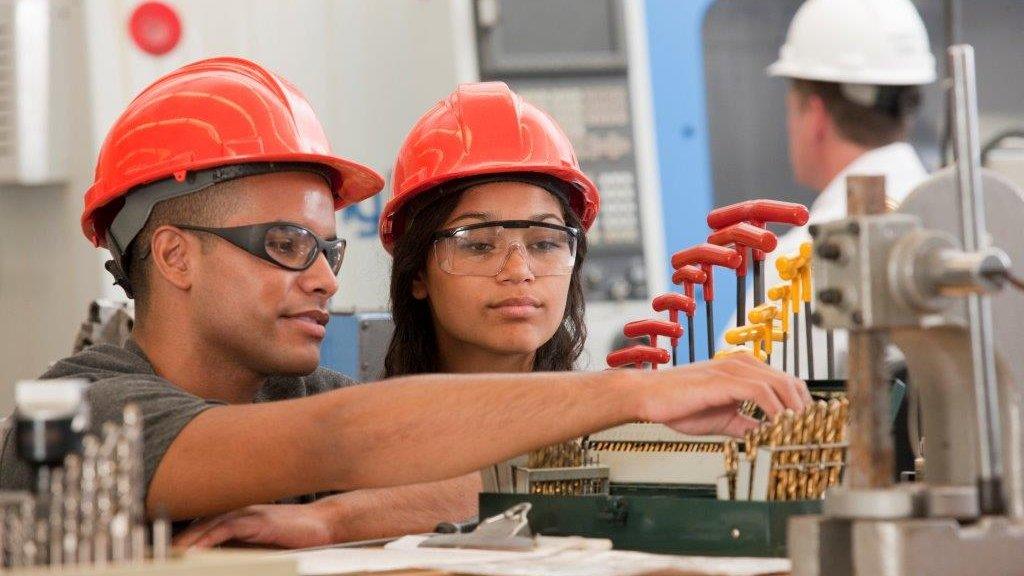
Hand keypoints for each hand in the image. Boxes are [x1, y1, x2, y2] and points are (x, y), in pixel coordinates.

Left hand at [173, 501, 333, 548]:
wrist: (323, 524)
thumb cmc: (291, 536)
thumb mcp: (256, 545)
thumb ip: (233, 548)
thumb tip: (209, 561)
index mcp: (233, 514)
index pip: (197, 526)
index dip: (177, 539)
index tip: (158, 554)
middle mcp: (236, 510)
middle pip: (196, 524)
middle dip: (174, 542)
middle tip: (153, 557)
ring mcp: (246, 513)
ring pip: (206, 525)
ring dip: (184, 542)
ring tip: (166, 557)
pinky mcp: (257, 521)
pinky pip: (226, 528)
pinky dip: (207, 540)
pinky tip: (194, 552)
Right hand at [635, 353, 809, 436]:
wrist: (648, 398)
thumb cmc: (677, 405)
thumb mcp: (722, 420)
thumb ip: (747, 425)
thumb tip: (770, 438)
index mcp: (743, 370)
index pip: (786, 383)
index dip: (802, 405)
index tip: (809, 428)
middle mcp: (742, 364)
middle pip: (791, 382)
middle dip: (806, 409)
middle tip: (811, 434)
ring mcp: (733, 370)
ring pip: (781, 385)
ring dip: (795, 411)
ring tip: (799, 433)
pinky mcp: (723, 380)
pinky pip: (761, 392)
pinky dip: (775, 410)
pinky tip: (778, 426)